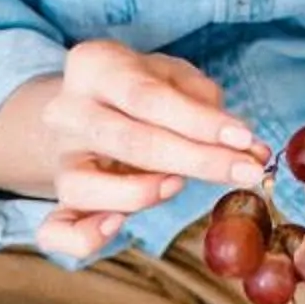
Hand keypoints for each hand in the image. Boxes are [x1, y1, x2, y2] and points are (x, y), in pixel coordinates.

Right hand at [0, 41, 270, 263]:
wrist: (87, 106)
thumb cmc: (140, 90)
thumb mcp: (173, 75)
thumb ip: (205, 103)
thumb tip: (247, 147)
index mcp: (94, 66)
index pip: (148, 97)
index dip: (200, 122)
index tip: (245, 138)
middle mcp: (66, 111)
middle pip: (129, 141)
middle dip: (196, 160)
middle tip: (245, 171)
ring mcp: (59, 159)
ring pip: (85, 186)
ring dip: (143, 193)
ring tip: (179, 185)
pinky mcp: (58, 199)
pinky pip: (56, 229)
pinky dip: (83, 237)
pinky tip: (116, 227)